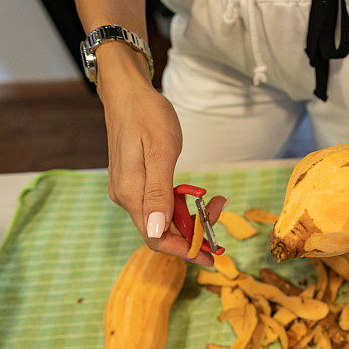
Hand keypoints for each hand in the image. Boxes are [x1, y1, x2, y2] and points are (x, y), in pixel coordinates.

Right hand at [97, 44, 224, 265]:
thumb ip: (158, 193)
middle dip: (194, 232)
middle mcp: (127, 197)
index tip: (212, 256)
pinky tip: (199, 195)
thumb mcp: (160, 151)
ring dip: (191, 217)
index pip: (156, 238)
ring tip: (217, 200)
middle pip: (161, 232)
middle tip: (222, 211)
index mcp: (131, 193)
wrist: (128, 92)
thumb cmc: (147, 115)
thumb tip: (156, 232)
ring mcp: (130, 190)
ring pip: (162, 219)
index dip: (185, 251)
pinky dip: (181, 204)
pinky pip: (159, 204)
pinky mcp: (135, 182)